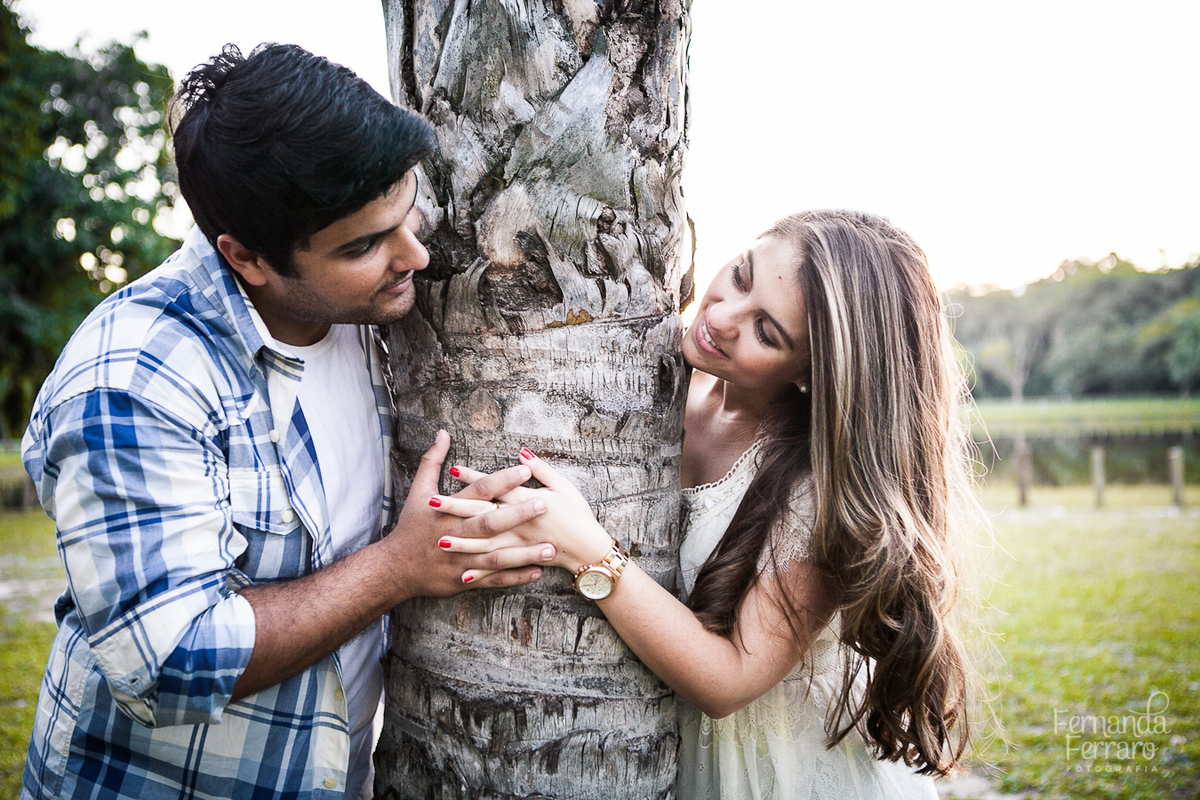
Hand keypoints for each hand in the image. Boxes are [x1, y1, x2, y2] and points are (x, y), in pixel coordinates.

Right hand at [384, 431, 555, 595]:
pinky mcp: (464, 579)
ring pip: (497, 556)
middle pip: (490, 523)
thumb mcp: (418, 491)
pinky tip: (537, 572)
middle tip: (544, 504)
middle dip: (518, 514)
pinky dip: (515, 577)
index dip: (501, 480)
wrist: (395, 567)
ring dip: (525, 553)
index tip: (524, 470)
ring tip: (551, 548)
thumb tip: (443, 433)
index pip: (479, 492)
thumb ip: (432, 461)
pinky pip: (493, 579)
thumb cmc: (410, 526)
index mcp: (448, 510)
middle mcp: (456, 535)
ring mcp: (461, 559)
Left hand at [431, 448, 612, 580]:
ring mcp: (518, 545)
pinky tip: (462, 573)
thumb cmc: (577, 515)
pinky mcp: (521, 561)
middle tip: (431, 502)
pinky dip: (480, 572)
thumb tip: (522, 453)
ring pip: (484, 544)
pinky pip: (497, 569)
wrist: (588, 548)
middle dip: (455, 508)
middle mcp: (518, 523)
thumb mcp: (563, 486)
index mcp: (526, 501)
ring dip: (461, 542)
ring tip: (439, 538)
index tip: (454, 470)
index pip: (495, 486)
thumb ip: (542, 469)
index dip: (474, 478)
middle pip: (481, 514)